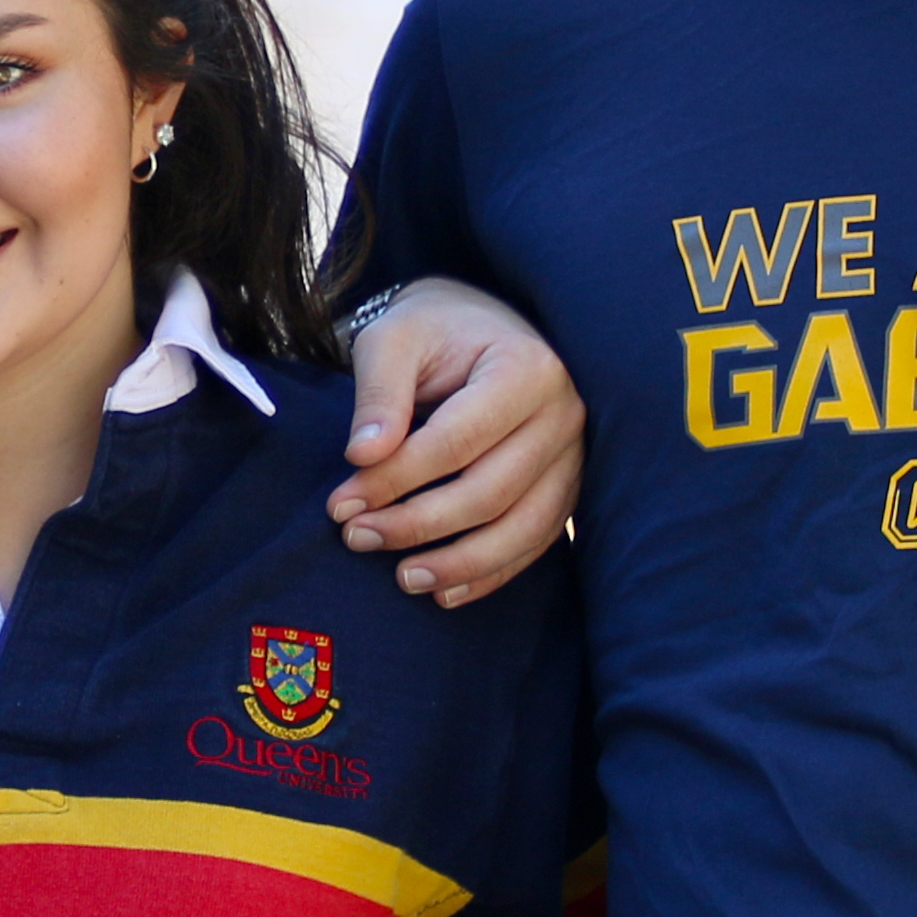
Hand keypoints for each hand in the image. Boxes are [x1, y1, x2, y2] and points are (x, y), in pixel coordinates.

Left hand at [324, 277, 583, 605]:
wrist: (484, 324)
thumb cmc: (434, 329)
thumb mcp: (393, 338)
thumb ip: (378, 393)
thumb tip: (361, 457)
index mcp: (526, 368)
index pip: (457, 440)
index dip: (397, 478)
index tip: (341, 503)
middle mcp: (564, 414)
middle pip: (490, 491)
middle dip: (418, 525)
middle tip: (356, 537)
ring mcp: (574, 456)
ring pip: (521, 528)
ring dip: (458, 563)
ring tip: (401, 578)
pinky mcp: (568, 486)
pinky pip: (535, 541)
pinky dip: (491, 572)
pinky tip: (446, 592)